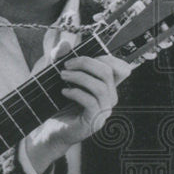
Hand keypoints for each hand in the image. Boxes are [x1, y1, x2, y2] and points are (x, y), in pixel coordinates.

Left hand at [24, 40, 131, 173]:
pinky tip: (64, 92)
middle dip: (86, 63)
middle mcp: (110, 98)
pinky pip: (91, 102)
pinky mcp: (94, 121)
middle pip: (108, 72)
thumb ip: (59, 59)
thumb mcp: (57, 77)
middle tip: (66, 65)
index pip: (122, 68)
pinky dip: (76, 93)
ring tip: (62, 76)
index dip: (106, 57)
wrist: (51, 130)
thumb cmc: (57, 103)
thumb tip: (64, 43)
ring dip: (79, 77)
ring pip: (101, 86)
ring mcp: (104, 110)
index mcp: (107, 86)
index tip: (83, 56)